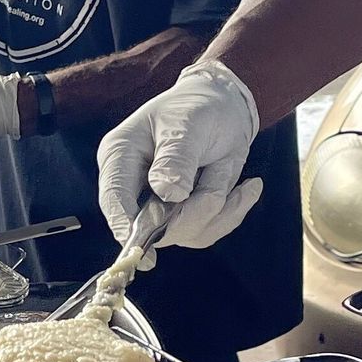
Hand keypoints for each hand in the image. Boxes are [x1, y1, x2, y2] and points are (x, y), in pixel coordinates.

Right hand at [96, 60, 263, 259]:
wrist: (225, 108)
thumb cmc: (197, 107)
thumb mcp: (187, 124)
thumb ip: (176, 157)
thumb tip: (168, 192)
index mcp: (121, 157)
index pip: (114, 199)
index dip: (126, 228)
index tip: (145, 253)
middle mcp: (136, 187)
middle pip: (153, 226)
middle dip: (194, 214)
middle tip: (218, 190)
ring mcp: (161, 205)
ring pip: (186, 233)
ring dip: (218, 209)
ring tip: (229, 172)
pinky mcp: (186, 214)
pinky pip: (208, 230)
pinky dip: (233, 211)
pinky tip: (246, 187)